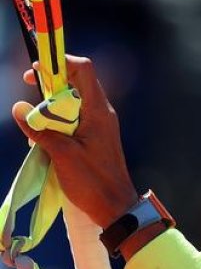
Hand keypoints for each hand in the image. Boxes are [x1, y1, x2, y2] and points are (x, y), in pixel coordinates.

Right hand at [10, 55, 137, 228]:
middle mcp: (101, 112)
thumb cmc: (93, 181)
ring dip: (50, 108)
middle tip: (31, 99)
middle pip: (75, 83)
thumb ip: (39, 129)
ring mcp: (99, 125)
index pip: (83, 70)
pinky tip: (45, 141)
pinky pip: (73, 119)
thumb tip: (17, 107)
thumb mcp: (61, 154)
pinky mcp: (95, 137)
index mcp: (98, 110)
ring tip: (37, 129)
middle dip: (49, 86)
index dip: (60, 62)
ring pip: (71, 102)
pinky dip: (57, 123)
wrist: (115, 206)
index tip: (37, 71)